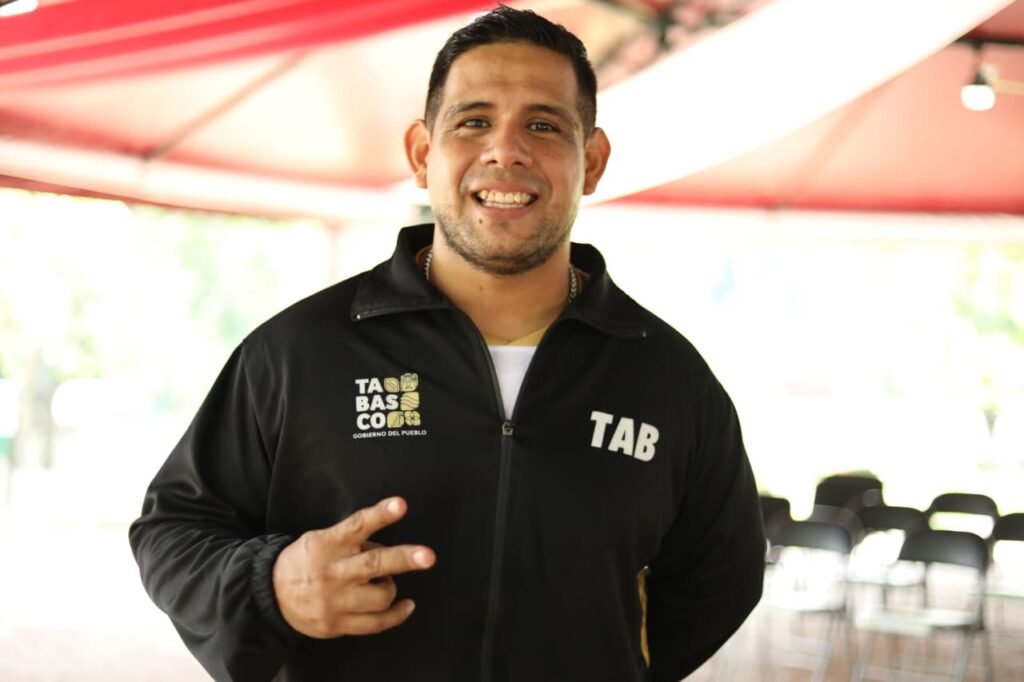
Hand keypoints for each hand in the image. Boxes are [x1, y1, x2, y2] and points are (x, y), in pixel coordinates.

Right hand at [272, 496, 434, 637]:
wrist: (270, 596)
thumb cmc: (304, 561)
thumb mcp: (320, 539)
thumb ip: (350, 539)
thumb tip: (384, 543)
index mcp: (328, 545)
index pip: (357, 526)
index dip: (380, 515)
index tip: (400, 505)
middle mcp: (333, 573)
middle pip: (374, 565)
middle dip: (404, 559)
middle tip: (427, 556)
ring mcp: (335, 601)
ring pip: (380, 597)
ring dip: (390, 588)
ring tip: (383, 583)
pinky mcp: (337, 624)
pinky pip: (375, 624)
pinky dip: (396, 615)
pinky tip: (406, 606)